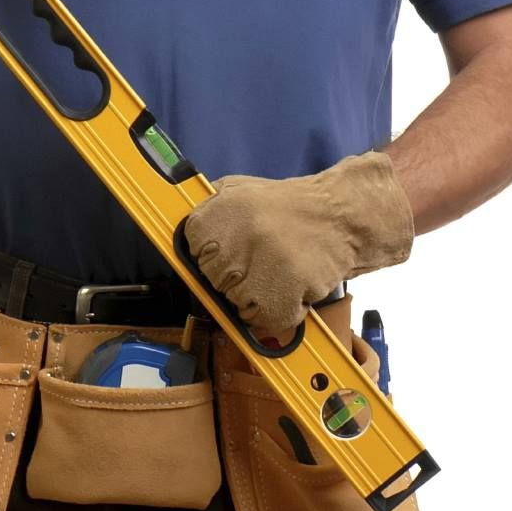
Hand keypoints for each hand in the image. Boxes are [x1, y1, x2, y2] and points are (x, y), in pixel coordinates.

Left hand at [183, 150, 413, 336]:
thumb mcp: (238, 189)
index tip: (226, 250)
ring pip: (236, 305)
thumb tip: (172, 223)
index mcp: (220, 212)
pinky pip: (263, 321)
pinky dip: (276, 313)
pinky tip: (288, 287)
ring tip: (274, 271)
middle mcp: (237, 239)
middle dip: (232, 277)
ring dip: (254, 297)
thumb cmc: (288, 206)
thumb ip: (206, 207)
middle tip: (256, 260)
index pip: (190, 251)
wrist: (340, 216)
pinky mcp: (283, 296)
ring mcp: (260, 270)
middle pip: (213, 281)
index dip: (209, 254)